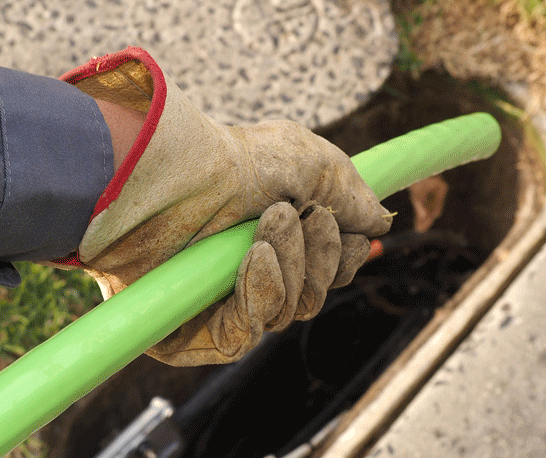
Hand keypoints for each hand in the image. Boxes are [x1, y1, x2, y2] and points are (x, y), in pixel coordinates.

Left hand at [63, 47, 391, 365]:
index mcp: (267, 237)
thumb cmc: (229, 161)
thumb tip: (379, 226)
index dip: (343, 258)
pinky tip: (253, 256)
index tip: (345, 228)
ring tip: (269, 223)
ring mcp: (215, 305)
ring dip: (293, 267)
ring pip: (287, 313)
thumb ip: (350, 196)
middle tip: (304, 217)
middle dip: (323, 258)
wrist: (167, 173)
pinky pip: (248, 333)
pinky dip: (263, 291)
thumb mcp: (310, 164)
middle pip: (312, 297)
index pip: (324, 271)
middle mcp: (241, 272)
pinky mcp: (189, 334)